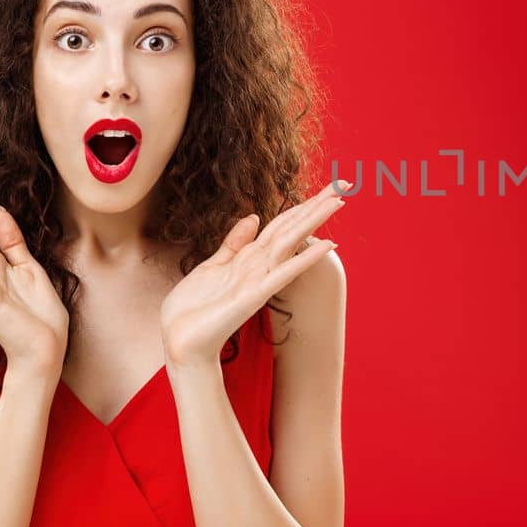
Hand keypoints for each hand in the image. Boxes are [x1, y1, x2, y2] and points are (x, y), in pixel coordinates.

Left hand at [159, 180, 347, 367]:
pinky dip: (306, 257)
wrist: (181, 342)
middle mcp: (259, 265)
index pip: (281, 224)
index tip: (324, 188)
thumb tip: (254, 216)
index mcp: (249, 257)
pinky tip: (326, 244)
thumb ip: (234, 243)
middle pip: (292, 228)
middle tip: (344, 184)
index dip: (301, 205)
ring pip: (292, 242)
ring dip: (315, 221)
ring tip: (339, 201)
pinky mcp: (255, 295)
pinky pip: (285, 272)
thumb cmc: (192, 309)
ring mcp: (259, 279)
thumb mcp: (211, 266)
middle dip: (317, 205)